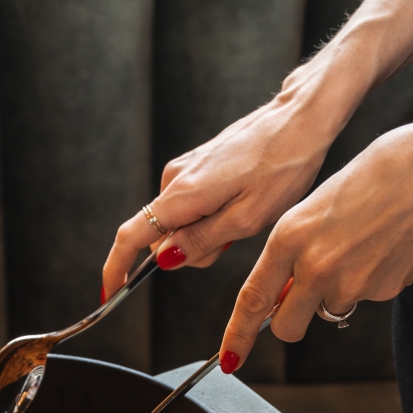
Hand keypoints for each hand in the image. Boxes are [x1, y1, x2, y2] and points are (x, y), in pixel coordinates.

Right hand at [101, 91, 336, 299]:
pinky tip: (242, 202)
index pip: (131, 237)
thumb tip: (164, 259)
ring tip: (245, 215)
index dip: (117, 268)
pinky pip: (192, 208)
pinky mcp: (198, 166)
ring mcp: (185, 170)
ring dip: (207, 234)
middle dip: (191, 252)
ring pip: (180, 225)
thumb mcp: (246, 219)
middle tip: (234, 238)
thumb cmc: (282, 166)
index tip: (111, 292)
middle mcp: (174, 179)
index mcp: (182, 194)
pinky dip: (212, 217)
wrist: (300, 119)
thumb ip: (202, 241)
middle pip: (162, 238)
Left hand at [219, 112, 412, 367]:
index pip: (253, 300)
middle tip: (306, 296)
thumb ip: (293, 253)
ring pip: (331, 310)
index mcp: (289, 238)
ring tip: (362, 245)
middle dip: (291, 322)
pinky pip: (367, 298)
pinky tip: (386, 245)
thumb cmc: (375, 176)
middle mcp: (315, 266)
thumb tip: (282, 294)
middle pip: (287, 327)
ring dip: (339, 291)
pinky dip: (373, 280)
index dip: (238, 336)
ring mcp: (351, 284)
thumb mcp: (315, 207)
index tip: (229, 359)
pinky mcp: (383, 292)